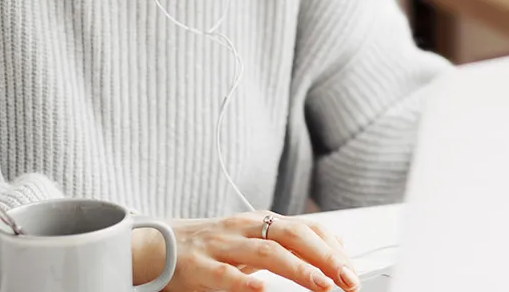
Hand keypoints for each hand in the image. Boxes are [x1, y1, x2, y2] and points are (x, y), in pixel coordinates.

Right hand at [132, 211, 359, 291]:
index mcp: (260, 222)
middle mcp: (244, 228)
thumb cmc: (209, 246)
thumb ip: (287, 241)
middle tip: (347, 279)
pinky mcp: (197, 265)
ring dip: (297, 268)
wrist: (156, 244)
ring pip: (265, 252)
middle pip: (292, 235)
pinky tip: (262, 290)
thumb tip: (334, 245)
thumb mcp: (251, 238)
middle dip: (324, 257)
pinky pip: (224, 274)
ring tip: (321, 285)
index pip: (306, 228)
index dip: (332, 247)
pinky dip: (244, 282)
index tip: (353, 269)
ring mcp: (221, 245)